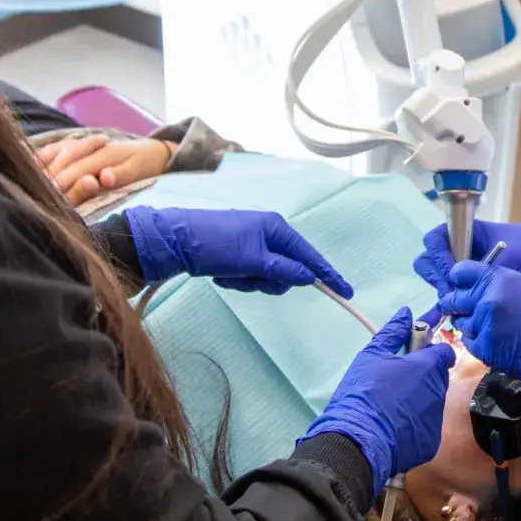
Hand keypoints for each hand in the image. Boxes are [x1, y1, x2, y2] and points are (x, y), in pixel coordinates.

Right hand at [36, 136, 171, 204]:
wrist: (153, 150)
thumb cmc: (146, 164)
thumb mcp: (138, 170)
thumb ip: (119, 175)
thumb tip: (103, 178)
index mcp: (104, 154)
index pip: (77, 170)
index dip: (64, 185)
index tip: (52, 199)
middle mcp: (89, 146)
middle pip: (62, 162)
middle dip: (50, 180)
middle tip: (37, 200)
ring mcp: (82, 144)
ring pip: (55, 153)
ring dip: (43, 167)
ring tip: (34, 185)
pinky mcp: (78, 147)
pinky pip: (54, 149)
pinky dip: (42, 156)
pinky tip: (32, 165)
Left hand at [124, 207, 352, 296]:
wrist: (174, 242)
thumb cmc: (216, 245)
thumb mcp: (253, 261)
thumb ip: (283, 270)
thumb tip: (308, 276)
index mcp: (276, 228)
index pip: (309, 255)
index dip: (327, 275)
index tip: (345, 291)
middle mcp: (267, 234)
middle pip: (287, 270)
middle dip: (269, 281)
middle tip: (249, 279)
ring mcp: (251, 244)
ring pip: (266, 277)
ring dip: (250, 283)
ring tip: (228, 275)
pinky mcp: (237, 255)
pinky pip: (249, 276)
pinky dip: (237, 280)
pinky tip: (220, 275)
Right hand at [302, 308, 456, 500]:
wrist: (358, 440)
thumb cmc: (363, 392)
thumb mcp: (372, 355)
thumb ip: (393, 332)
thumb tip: (406, 312)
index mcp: (427, 367)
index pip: (444, 352)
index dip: (431, 352)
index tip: (414, 356)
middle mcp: (438, 392)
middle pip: (438, 378)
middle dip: (423, 376)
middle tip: (396, 382)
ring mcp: (436, 418)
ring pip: (432, 402)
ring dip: (418, 400)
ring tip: (391, 407)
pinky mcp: (430, 442)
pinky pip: (426, 427)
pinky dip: (414, 425)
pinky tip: (394, 428)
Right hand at [414, 202, 520, 295]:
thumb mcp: (509, 255)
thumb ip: (485, 269)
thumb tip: (460, 285)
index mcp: (464, 230)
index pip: (434, 240)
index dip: (439, 257)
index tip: (453, 273)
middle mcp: (458, 247)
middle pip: (428, 261)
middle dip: (437, 277)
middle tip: (454, 292)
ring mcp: (461, 265)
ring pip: (436, 279)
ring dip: (444, 291)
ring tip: (461, 303)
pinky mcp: (468, 283)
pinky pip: (450, 291)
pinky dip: (453, 301)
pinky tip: (466, 310)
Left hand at [438, 262, 520, 424]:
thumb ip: (502, 286)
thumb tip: (482, 291)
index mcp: (500, 278)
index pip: (461, 272)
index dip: (459, 279)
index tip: (461, 285)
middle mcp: (487, 299)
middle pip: (455, 299)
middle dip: (459, 304)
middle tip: (469, 310)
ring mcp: (485, 325)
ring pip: (462, 323)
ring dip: (471, 325)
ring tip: (492, 329)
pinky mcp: (486, 350)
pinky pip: (470, 344)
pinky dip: (479, 343)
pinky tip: (497, 342)